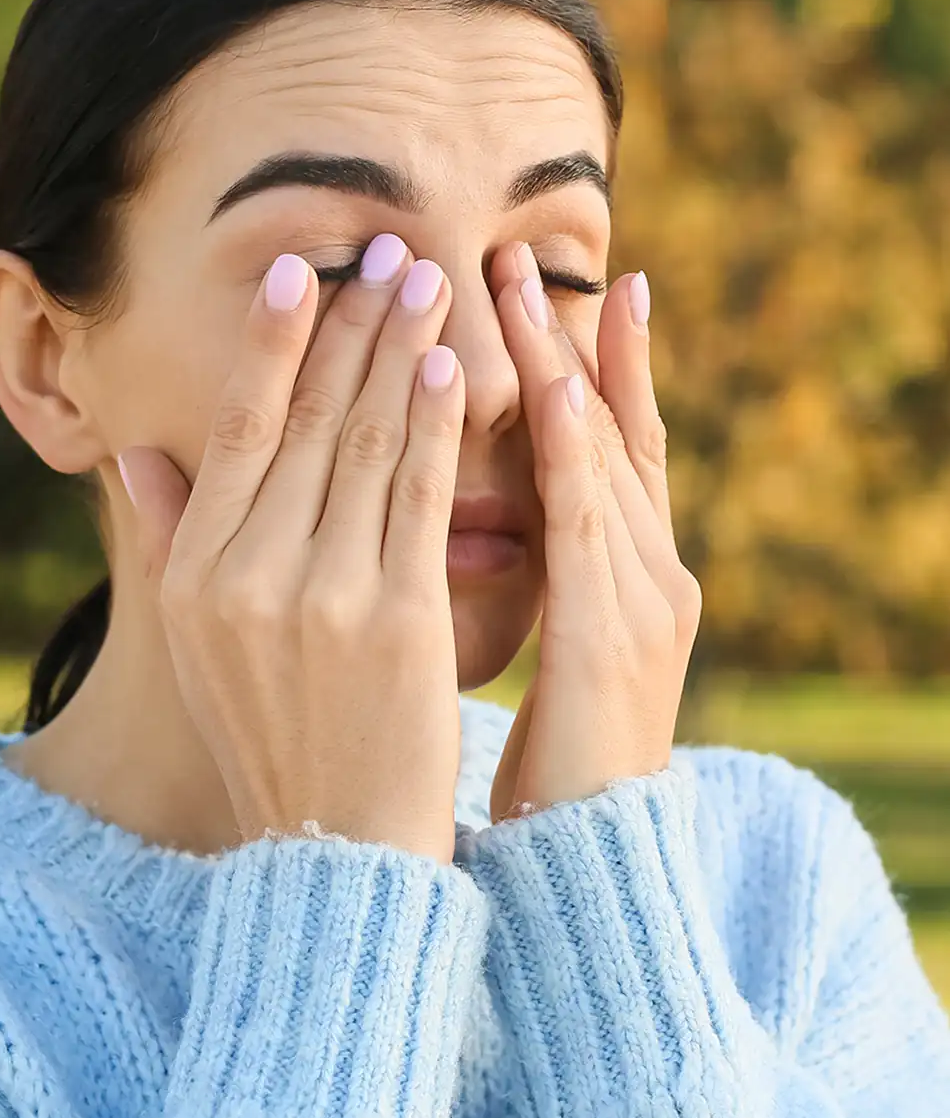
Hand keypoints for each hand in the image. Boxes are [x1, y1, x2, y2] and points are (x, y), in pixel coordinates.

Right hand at [119, 236, 466, 862]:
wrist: (337, 844)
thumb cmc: (270, 732)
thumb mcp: (194, 643)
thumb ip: (164, 541)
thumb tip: (134, 452)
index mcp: (197, 573)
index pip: (239, 430)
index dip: (272, 344)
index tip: (301, 272)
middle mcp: (249, 573)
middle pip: (309, 420)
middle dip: (353, 324)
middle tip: (388, 246)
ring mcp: (324, 595)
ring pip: (368, 443)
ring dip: (400, 351)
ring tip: (430, 280)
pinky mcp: (399, 618)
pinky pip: (421, 497)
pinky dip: (437, 426)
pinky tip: (450, 368)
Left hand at [488, 243, 701, 822]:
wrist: (587, 864)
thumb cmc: (551, 756)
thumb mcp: (548, 647)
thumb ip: (531, 574)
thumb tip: (468, 512)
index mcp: (625, 572)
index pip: (604, 445)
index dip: (585, 365)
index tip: (552, 289)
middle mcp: (649, 570)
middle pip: (608, 430)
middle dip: (566, 339)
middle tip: (520, 253)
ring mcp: (644, 599)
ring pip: (602, 458)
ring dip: (565, 367)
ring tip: (529, 287)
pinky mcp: (616, 639)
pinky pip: (587, 529)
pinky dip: (573, 454)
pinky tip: (547, 392)